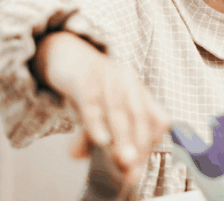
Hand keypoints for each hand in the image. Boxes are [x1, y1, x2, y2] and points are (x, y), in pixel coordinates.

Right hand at [65, 55, 170, 190]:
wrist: (67, 54)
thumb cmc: (89, 87)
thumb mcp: (99, 113)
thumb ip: (98, 136)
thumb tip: (93, 162)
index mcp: (139, 91)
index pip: (157, 120)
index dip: (150, 145)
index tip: (139, 168)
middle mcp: (128, 81)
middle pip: (140, 116)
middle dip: (140, 146)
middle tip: (134, 169)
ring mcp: (108, 76)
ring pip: (119, 109)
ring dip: (122, 138)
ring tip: (123, 160)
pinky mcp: (85, 75)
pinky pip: (93, 101)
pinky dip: (97, 122)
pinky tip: (100, 139)